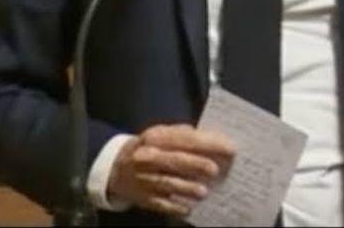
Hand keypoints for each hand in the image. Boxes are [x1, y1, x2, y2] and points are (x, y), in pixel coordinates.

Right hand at [108, 123, 234, 216]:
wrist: (116, 169)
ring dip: (186, 188)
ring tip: (203, 192)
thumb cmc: (149, 149)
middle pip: (174, 160)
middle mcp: (147, 156)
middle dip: (195, 164)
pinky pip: (160, 203)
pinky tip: (188, 208)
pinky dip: (175, 206)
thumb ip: (184, 135)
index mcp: (155, 137)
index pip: (183, 139)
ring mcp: (144, 178)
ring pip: (167, 183)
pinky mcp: (143, 197)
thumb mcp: (161, 135)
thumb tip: (213, 139)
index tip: (227, 147)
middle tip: (215, 170)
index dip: (206, 143)